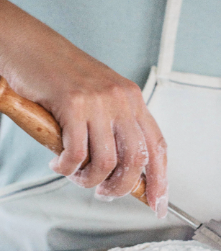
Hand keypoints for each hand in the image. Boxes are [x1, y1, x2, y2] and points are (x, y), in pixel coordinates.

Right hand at [0, 0, 167, 216]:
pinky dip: (67, 168)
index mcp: (132, 100)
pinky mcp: (72, 104)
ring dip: (89, 180)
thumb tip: (125, 174)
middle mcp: (121, 100)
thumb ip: (115, 130)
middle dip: (121, 187)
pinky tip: (58, 163)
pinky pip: (77, 154)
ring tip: (75, 175)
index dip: (160, 180)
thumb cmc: (61, 77)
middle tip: (104, 193)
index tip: (157, 203)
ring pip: (106, 162)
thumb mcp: (100, 101)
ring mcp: (98, 102)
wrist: (30, 46)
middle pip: (136, 160)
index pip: (157, 146)